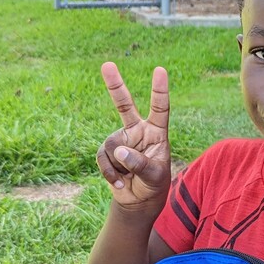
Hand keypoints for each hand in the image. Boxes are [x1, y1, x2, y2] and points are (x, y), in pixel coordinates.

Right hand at [96, 62, 171, 212]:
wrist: (139, 199)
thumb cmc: (154, 184)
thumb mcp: (155, 176)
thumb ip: (141, 163)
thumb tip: (120, 152)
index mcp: (157, 132)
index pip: (160, 109)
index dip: (159, 90)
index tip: (160, 71)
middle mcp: (138, 131)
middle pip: (125, 105)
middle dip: (115, 86)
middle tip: (107, 64)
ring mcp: (121, 139)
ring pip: (113, 145)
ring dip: (120, 165)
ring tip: (130, 176)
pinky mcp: (108, 151)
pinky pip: (103, 157)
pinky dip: (110, 172)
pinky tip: (120, 181)